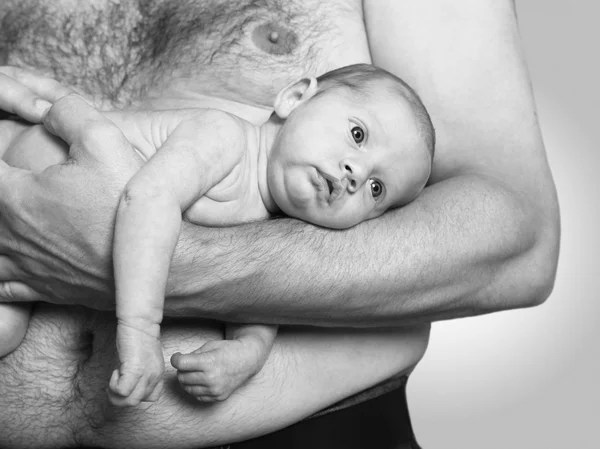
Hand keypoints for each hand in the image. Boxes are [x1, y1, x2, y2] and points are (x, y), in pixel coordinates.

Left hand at [0, 73, 142, 306]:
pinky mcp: (41, 288)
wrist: (152, 266)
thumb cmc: (129, 209)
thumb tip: (50, 108)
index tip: (1, 148)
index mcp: (14, 198)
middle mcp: (10, 235)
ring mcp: (24, 266)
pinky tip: (7, 260)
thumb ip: (68, 113)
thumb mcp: (104, 141)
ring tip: (9, 218)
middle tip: (10, 177)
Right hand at [108, 322, 164, 406]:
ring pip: (131, 401)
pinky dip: (115, 386)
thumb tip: (127, 386)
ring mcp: (146, 374)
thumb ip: (140, 374)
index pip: (150, 398)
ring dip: (117, 395)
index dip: (135, 394)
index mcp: (157, 375)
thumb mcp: (144, 361)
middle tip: (115, 383)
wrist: (140, 323)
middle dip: (122, 397)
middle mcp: (154, 377)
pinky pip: (123, 391)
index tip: (128, 382)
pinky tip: (115, 372)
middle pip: (138, 402)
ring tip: (114, 379)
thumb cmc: (139, 338)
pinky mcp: (135, 369)